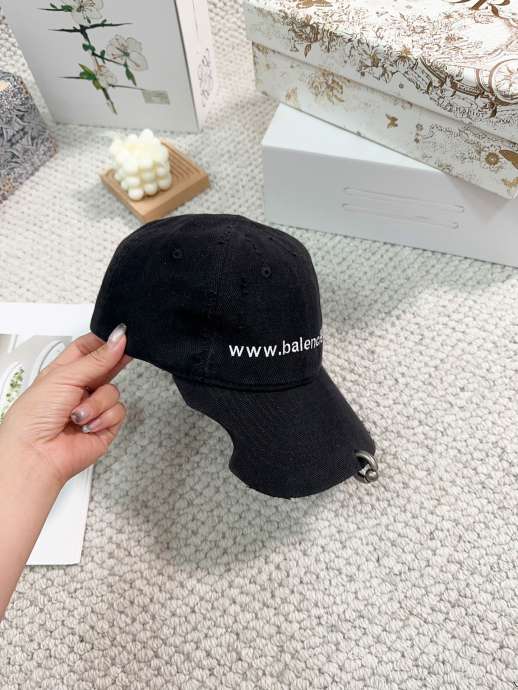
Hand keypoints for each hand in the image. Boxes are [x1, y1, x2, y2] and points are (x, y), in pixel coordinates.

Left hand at [0, 324, 130, 486]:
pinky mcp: (104, 426)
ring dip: (97, 403)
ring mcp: (92, 408)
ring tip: (78, 414)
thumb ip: (97, 359)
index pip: (88, 348)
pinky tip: (88, 425)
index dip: (105, 340)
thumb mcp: (64, 377)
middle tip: (122, 357)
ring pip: (113, 391)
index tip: (120, 335)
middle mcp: (79, 389)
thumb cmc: (33, 418)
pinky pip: (118, 412)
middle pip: (106, 367)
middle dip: (113, 364)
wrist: (36, 454)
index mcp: (63, 372)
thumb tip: (118, 339)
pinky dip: (103, 418)